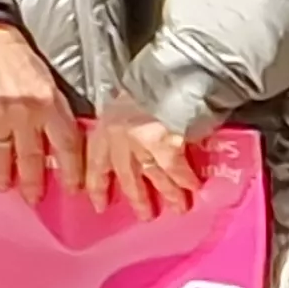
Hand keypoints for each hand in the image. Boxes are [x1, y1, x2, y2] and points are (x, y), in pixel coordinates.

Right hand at [0, 20, 82, 202]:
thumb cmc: (19, 61)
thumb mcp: (48, 85)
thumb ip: (55, 114)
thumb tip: (60, 150)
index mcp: (50, 104)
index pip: (66, 147)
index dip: (70, 172)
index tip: (71, 188)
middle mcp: (25, 112)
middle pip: (33, 158)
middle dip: (34, 182)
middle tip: (34, 198)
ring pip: (3, 156)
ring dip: (5, 176)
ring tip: (5, 187)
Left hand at [82, 92, 201, 219]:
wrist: (173, 71)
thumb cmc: (151, 81)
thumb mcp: (125, 101)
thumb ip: (123, 123)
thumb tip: (133, 141)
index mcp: (105, 124)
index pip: (94, 161)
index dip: (96, 184)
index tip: (96, 203)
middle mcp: (118, 138)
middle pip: (126, 175)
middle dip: (136, 197)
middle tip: (145, 216)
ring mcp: (141, 144)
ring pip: (153, 177)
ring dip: (167, 194)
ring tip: (177, 209)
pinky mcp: (166, 147)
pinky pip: (176, 171)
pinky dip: (186, 181)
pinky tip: (194, 189)